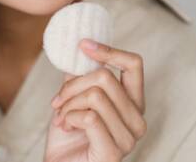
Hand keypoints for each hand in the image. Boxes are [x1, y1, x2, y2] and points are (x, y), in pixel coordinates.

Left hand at [43, 39, 146, 161]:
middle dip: (73, 85)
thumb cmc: (69, 132)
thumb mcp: (74, 95)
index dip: (109, 50)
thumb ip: (80, 73)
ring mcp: (128, 138)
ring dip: (68, 103)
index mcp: (132, 102)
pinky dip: (69, 117)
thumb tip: (77, 46)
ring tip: (61, 115)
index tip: (83, 45)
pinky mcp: (113, 153)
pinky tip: (66, 127)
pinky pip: (90, 117)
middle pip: (105, 77)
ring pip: (95, 96)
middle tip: (59, 99)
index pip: (134, 65)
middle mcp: (137, 119)